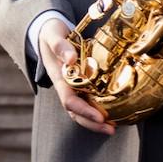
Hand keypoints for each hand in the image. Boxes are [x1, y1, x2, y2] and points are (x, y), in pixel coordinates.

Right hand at [39, 18, 114, 134]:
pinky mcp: (81, 81)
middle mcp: (65, 86)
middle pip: (77, 112)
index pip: (70, 101)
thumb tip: (71, 59)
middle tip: (111, 129)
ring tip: (113, 128)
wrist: (49, 31)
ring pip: (82, 109)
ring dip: (95, 121)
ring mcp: (72, 85)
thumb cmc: (51, 33)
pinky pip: (88, 99)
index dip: (84, 111)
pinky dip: (98, 108)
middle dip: (92, 123)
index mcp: (59, 78)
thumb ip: (60, 45)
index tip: (100, 117)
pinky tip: (112, 111)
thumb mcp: (53, 35)